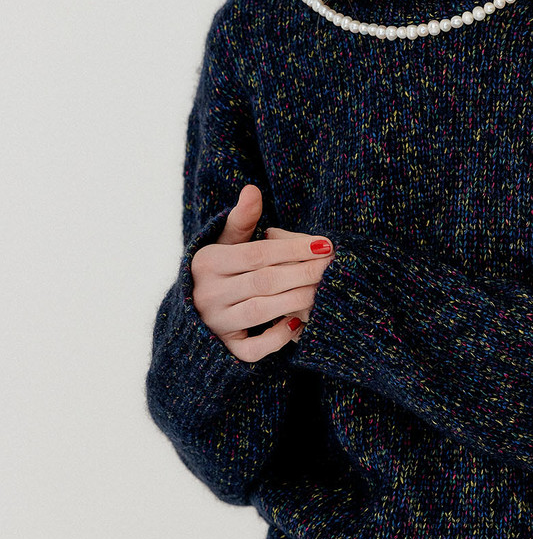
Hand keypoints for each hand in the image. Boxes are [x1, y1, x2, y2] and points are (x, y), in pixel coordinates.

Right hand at [190, 183, 334, 360]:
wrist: (195, 309)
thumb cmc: (222, 268)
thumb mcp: (227, 242)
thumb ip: (242, 219)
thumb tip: (252, 189)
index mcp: (208, 262)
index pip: (257, 254)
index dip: (293, 249)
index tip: (325, 244)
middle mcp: (208, 294)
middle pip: (263, 282)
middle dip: (302, 273)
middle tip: (331, 266)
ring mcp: (215, 323)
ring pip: (260, 312)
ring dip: (295, 299)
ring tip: (322, 289)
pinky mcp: (225, 348)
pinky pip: (251, 349)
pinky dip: (275, 337)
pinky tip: (298, 322)